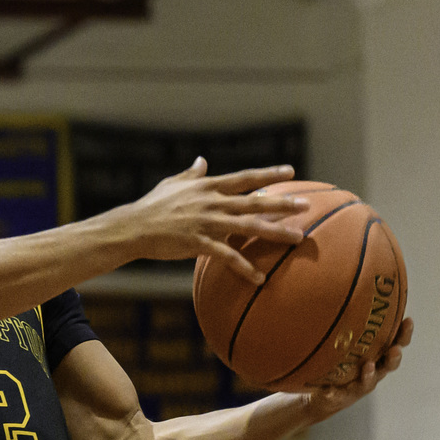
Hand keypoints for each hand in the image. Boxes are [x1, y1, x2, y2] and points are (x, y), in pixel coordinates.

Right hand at [127, 159, 308, 282]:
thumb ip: (192, 174)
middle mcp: (212, 203)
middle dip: (282, 204)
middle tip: (306, 205)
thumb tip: (202, 160)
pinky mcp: (199, 244)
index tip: (290, 172)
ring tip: (297, 238)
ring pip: (248, 227)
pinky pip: (227, 257)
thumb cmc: (151, 206)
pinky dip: (245, 268)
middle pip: (254, 202)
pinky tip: (260, 278)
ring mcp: (207, 223)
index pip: (244, 178)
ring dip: (275, 233)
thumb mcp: (172, 184)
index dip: (267, 175)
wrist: (133, 227)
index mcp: (208, 187)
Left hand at [301, 318, 413, 416]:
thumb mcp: (341, 337)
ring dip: (371, 374)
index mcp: (378, 353)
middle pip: (390, 363)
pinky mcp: (343, 397)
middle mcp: (374, 369)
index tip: (408, 320)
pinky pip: (340, 394)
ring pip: (370, 380)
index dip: (404, 333)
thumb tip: (344, 281)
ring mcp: (360, 385)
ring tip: (368, 367)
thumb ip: (345, 318)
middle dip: (394, 356)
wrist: (322, 392)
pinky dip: (335, 393)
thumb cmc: (336, 359)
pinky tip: (330, 390)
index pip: (396, 341)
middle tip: (394, 349)